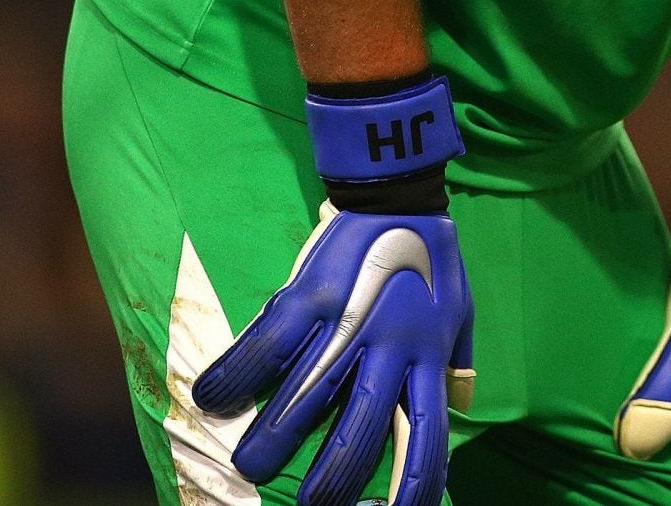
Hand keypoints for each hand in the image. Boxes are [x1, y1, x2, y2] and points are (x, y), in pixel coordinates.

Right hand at [194, 202, 474, 505]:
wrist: (400, 193)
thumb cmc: (431, 260)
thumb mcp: (458, 313)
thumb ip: (454, 361)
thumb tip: (457, 403)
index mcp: (427, 355)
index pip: (428, 435)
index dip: (413, 484)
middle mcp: (389, 346)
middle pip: (361, 429)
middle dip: (332, 479)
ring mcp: (347, 320)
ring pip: (306, 395)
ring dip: (273, 437)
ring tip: (250, 465)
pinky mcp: (309, 293)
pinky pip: (266, 344)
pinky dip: (236, 373)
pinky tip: (211, 397)